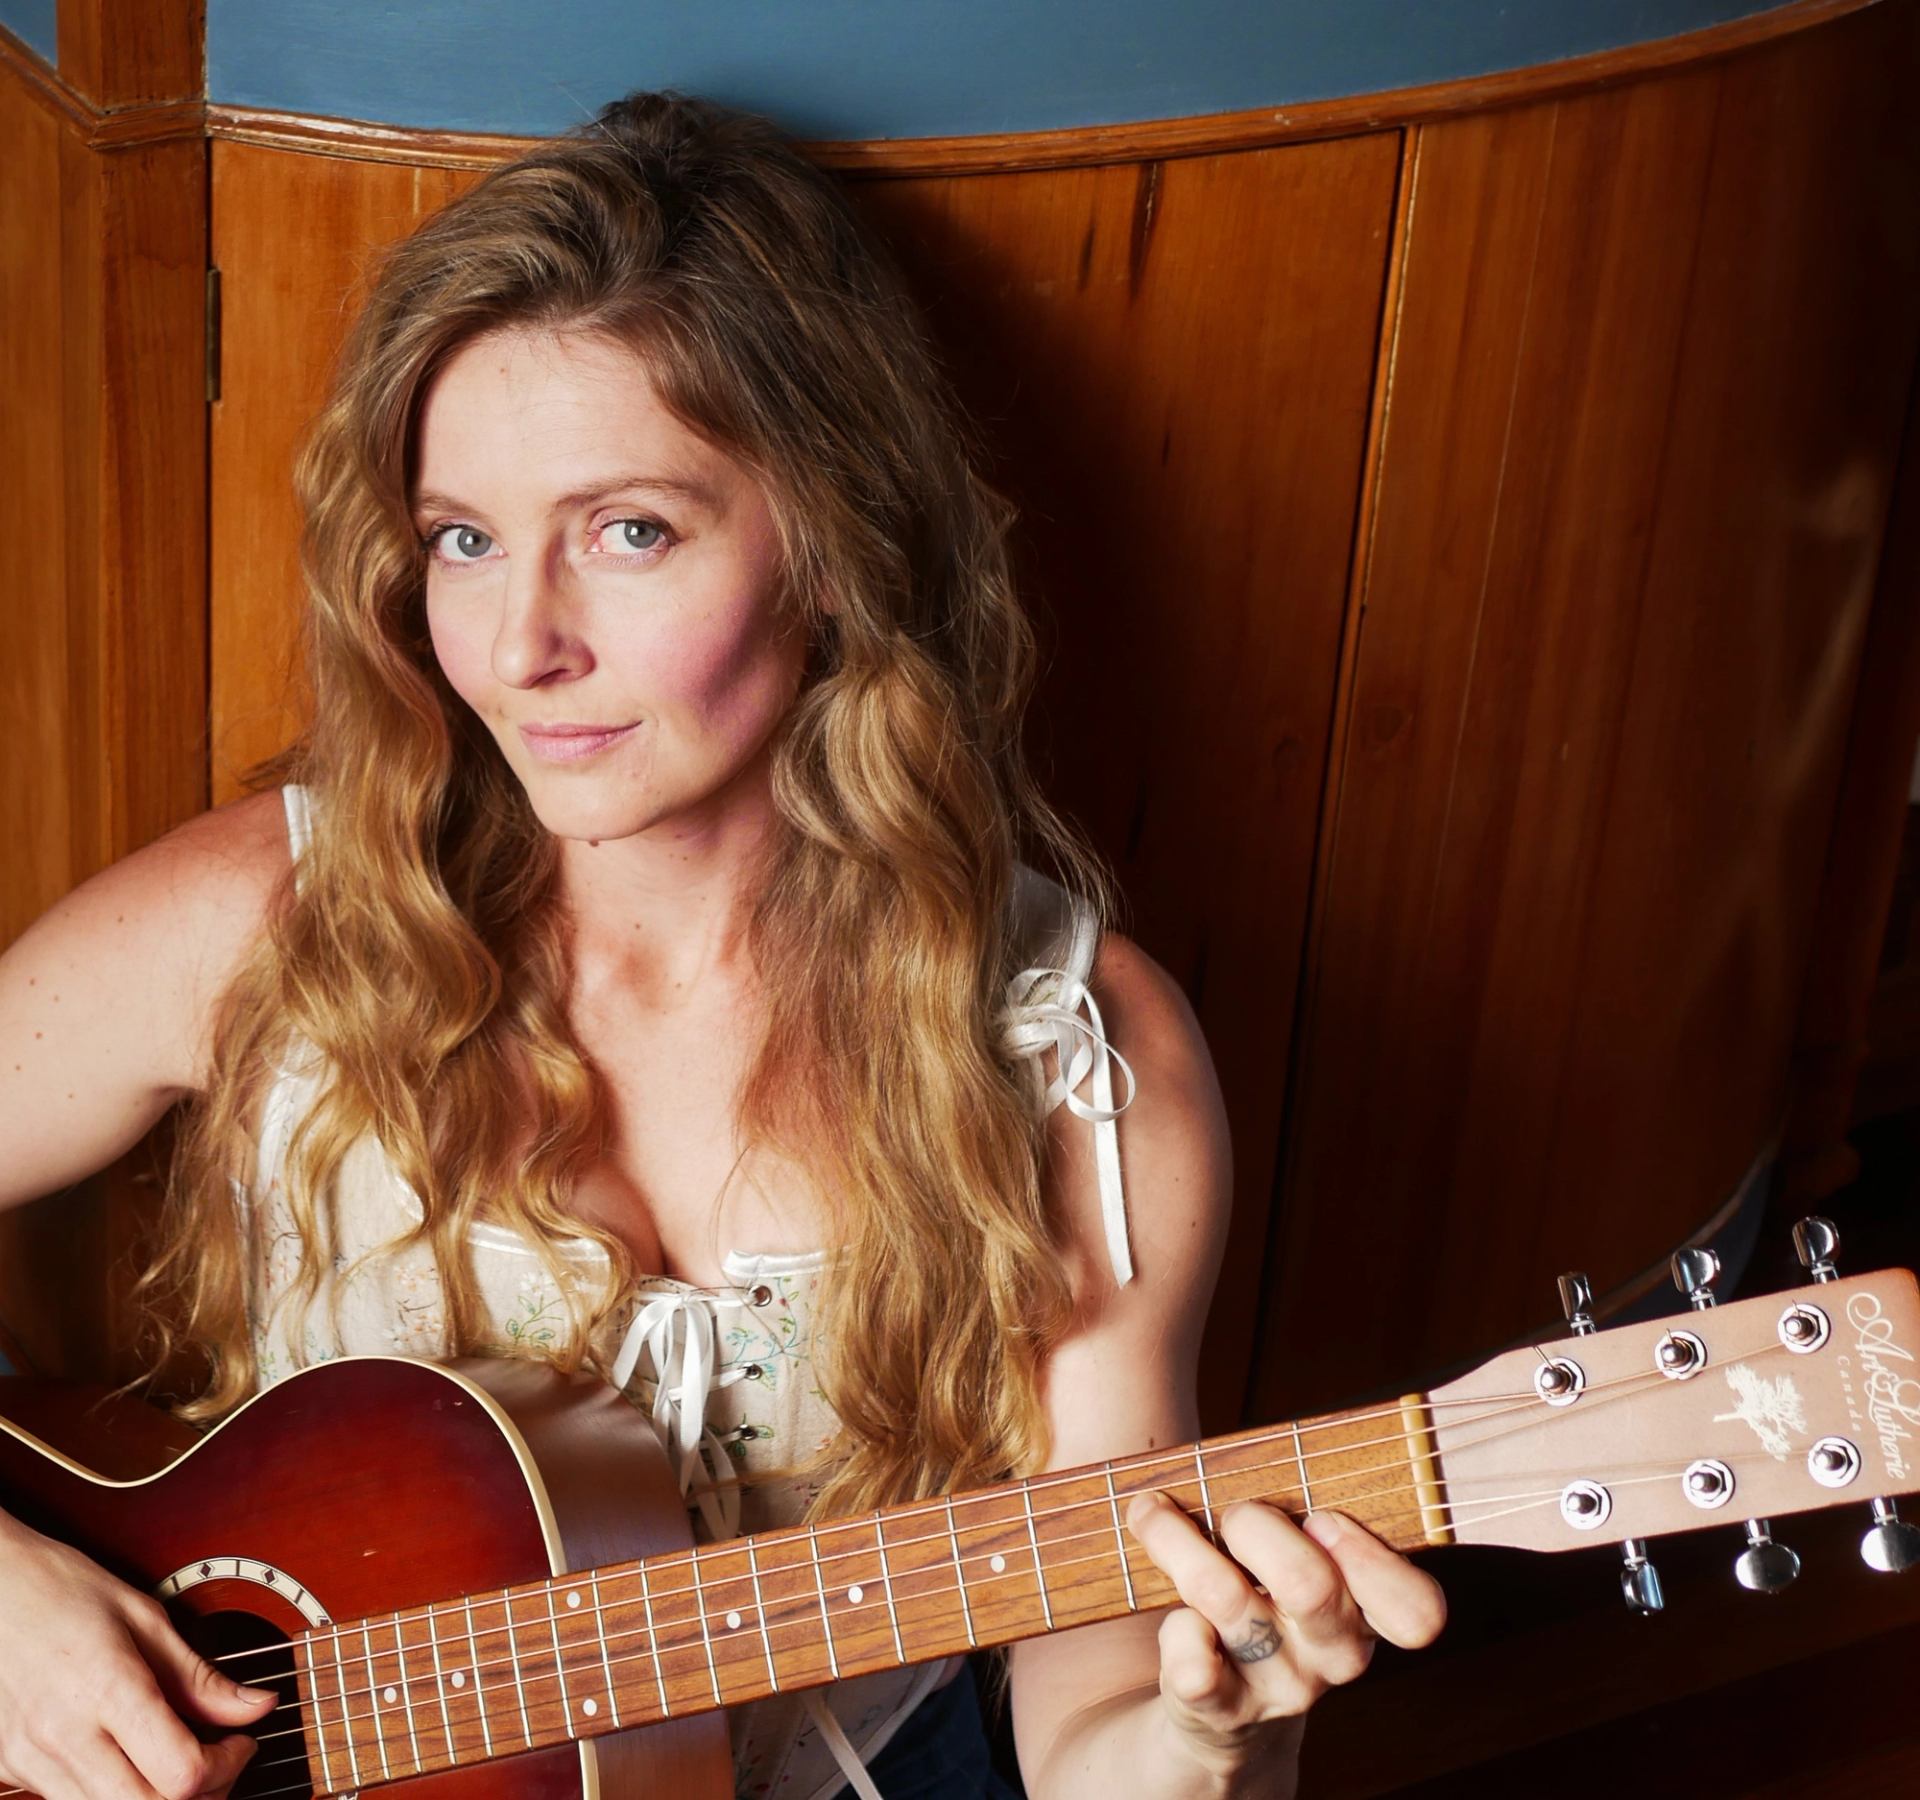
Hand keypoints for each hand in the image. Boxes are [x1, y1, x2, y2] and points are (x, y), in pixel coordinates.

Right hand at [0, 1510, 275, 1799]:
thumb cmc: (60, 1588)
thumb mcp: (143, 1617)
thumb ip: (198, 1676)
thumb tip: (256, 1706)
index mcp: (107, 1690)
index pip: (180, 1773)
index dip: (227, 1765)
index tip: (242, 1741)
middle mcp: (64, 1737)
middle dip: (200, 1795)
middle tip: (220, 1760)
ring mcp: (30, 1760)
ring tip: (180, 1761)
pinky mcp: (10, 1769)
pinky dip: (114, 1794)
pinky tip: (132, 1759)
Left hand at [1125, 1493, 1445, 1782]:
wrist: (1221, 1717)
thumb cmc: (1263, 1595)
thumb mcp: (1302, 1560)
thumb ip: (1304, 1507)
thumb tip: (1279, 1446)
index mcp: (1368, 1612)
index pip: (1417, 1612)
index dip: (1371, 1560)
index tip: (1323, 1519)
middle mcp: (1333, 1656)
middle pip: (1309, 1583)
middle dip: (1256, 1524)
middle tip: (1236, 1515)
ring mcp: (1278, 1688)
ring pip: (1227, 1599)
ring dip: (1179, 1541)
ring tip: (1155, 1513)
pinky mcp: (1220, 1711)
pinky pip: (1193, 1666)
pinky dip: (1176, 1630)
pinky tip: (1172, 1614)